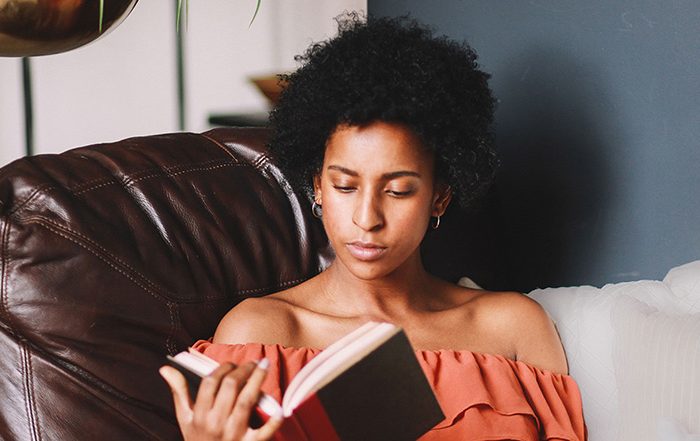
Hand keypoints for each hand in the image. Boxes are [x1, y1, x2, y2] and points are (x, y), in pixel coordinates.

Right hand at [160, 359, 282, 440]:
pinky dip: (273, 420)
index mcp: (199, 416)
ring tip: (263, 366)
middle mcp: (215, 424)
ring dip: (257, 380)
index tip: (230, 364)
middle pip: (230, 387)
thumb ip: (179, 392)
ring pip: (246, 400)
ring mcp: (233, 434)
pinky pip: (264, 432)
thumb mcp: (184, 420)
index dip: (222, 368)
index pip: (210, 383)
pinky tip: (279, 408)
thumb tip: (166, 369)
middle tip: (250, 363)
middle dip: (242, 370)